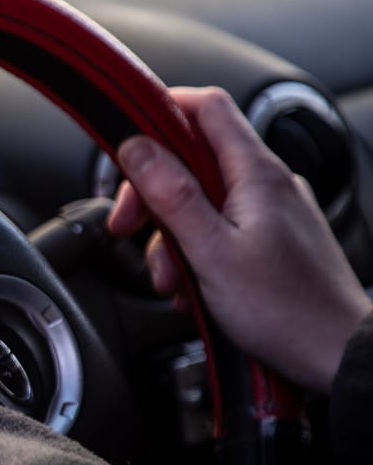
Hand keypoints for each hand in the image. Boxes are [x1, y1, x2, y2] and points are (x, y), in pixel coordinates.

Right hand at [107, 86, 370, 391]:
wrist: (339, 356)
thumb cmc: (285, 311)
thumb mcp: (211, 252)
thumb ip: (171, 194)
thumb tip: (136, 146)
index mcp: (256, 174)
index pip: (206, 107)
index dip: (160, 110)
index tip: (125, 141)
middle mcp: (267, 184)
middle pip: (191, 160)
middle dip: (152, 193)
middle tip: (128, 226)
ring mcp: (271, 212)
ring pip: (201, 200)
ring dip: (170, 236)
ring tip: (171, 281)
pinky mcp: (271, 240)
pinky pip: (220, 228)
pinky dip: (195, 252)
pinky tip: (192, 287)